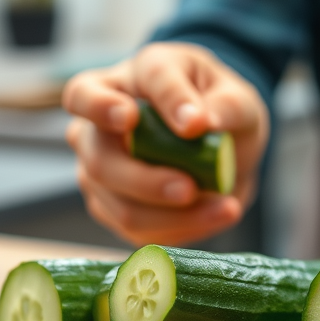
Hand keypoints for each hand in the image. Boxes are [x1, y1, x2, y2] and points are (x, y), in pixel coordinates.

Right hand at [62, 42, 269, 245]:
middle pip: (100, 162)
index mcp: (116, 88)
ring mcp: (102, 177)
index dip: (100, 108)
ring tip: (227, 207)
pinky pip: (143, 232)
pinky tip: (217, 214)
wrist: (228, 148)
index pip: (85, 95)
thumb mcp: (234, 95)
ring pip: (122, 207)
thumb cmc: (220, 107)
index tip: (130, 117)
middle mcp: (96, 133)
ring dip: (175, 215)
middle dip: (146, 181)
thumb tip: (197, 123)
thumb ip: (222, 105)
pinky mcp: (118, 213)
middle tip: (189, 188)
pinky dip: (185, 228)